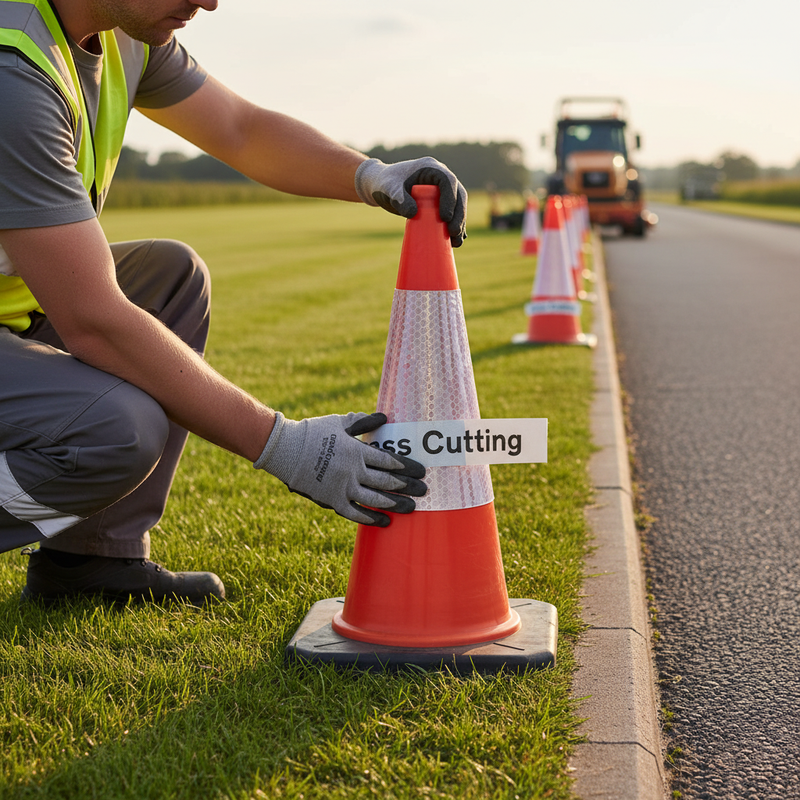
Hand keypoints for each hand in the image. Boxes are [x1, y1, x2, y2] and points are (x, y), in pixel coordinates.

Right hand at [254, 411, 426, 526]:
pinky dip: (371, 518)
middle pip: (388, 481)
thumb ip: (363, 422)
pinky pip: (355, 513)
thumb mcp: (340, 422)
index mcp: (357, 450)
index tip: (422, 471)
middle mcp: (354, 471)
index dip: (408, 467)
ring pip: (375, 499)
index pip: (390, 460)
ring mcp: (343, 487)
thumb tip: (384, 417)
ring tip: (412, 507)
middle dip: (408, 486)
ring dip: (396, 504)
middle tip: (425, 490)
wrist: (286, 449)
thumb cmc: (314, 432)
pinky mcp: (332, 500)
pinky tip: (385, 521)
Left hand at [354, 157, 467, 246]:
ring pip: (458, 205)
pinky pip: (453, 212)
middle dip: (459, 215)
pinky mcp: (440, 201)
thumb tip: (413, 214)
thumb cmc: (384, 184)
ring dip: (460, 223)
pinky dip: (455, 226)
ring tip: (456, 242)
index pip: (448, 181)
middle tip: (453, 233)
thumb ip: (398, 198)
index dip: (450, 199)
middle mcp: (440, 177)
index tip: (445, 218)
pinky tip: (457, 240)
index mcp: (431, 168)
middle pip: (458, 195)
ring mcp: (442, 189)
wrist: (381, 186)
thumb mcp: (389, 189)